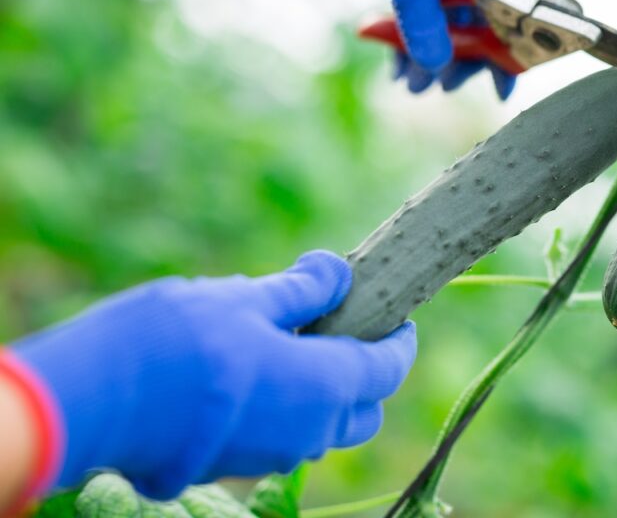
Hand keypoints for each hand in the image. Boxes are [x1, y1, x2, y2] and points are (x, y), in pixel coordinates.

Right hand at [12, 251, 416, 499]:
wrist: (94, 401)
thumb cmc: (179, 340)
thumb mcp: (245, 299)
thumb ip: (302, 290)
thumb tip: (338, 273)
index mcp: (325, 385)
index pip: (389, 368)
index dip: (400, 340)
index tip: (398, 317)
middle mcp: (307, 432)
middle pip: (362, 411)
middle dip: (366, 375)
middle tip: (342, 331)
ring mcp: (267, 455)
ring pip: (319, 430)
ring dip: (320, 392)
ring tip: (287, 343)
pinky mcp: (227, 465)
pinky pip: (274, 439)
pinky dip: (280, 409)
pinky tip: (247, 373)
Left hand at [237, 0, 517, 98]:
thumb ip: (420, 8)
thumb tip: (435, 64)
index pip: (500, 5)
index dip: (500, 46)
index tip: (497, 86)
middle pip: (468, 17)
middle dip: (454, 56)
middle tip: (437, 87)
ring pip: (436, 17)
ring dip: (424, 52)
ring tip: (410, 83)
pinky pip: (409, 9)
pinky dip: (401, 34)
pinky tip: (390, 57)